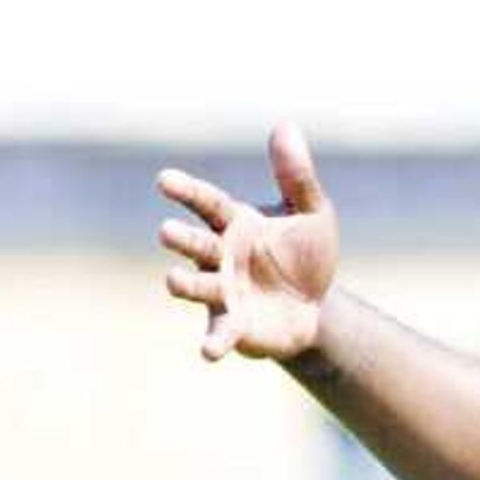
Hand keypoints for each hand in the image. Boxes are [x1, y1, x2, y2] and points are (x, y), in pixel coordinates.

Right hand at [157, 125, 340, 363]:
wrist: (316, 306)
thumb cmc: (305, 254)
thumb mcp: (311, 212)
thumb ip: (297, 176)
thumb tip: (286, 126)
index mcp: (235, 224)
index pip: (206, 203)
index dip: (185, 191)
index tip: (164, 179)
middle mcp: (220, 257)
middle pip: (196, 244)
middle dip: (181, 239)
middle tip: (167, 231)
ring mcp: (223, 292)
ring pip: (198, 287)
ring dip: (185, 284)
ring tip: (172, 280)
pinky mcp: (234, 326)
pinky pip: (220, 334)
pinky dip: (214, 342)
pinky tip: (207, 353)